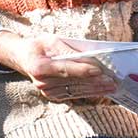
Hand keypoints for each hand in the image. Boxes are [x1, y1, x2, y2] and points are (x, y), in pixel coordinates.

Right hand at [0, 33, 117, 101]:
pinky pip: (74, 94)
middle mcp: (42, 82)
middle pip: (74, 82)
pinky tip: (101, 91)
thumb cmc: (40, 46)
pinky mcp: (53, 96)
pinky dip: (89, 92)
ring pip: (76, 90)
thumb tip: (90, 58)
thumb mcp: (53, 41)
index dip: (84, 70)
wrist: (24, 58)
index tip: (101, 71)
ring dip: (96, 89)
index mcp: (39, 66)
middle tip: (113, 81)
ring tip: (112, 87)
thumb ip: (69, 51)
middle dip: (95, 82)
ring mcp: (47, 91)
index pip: (66, 69)